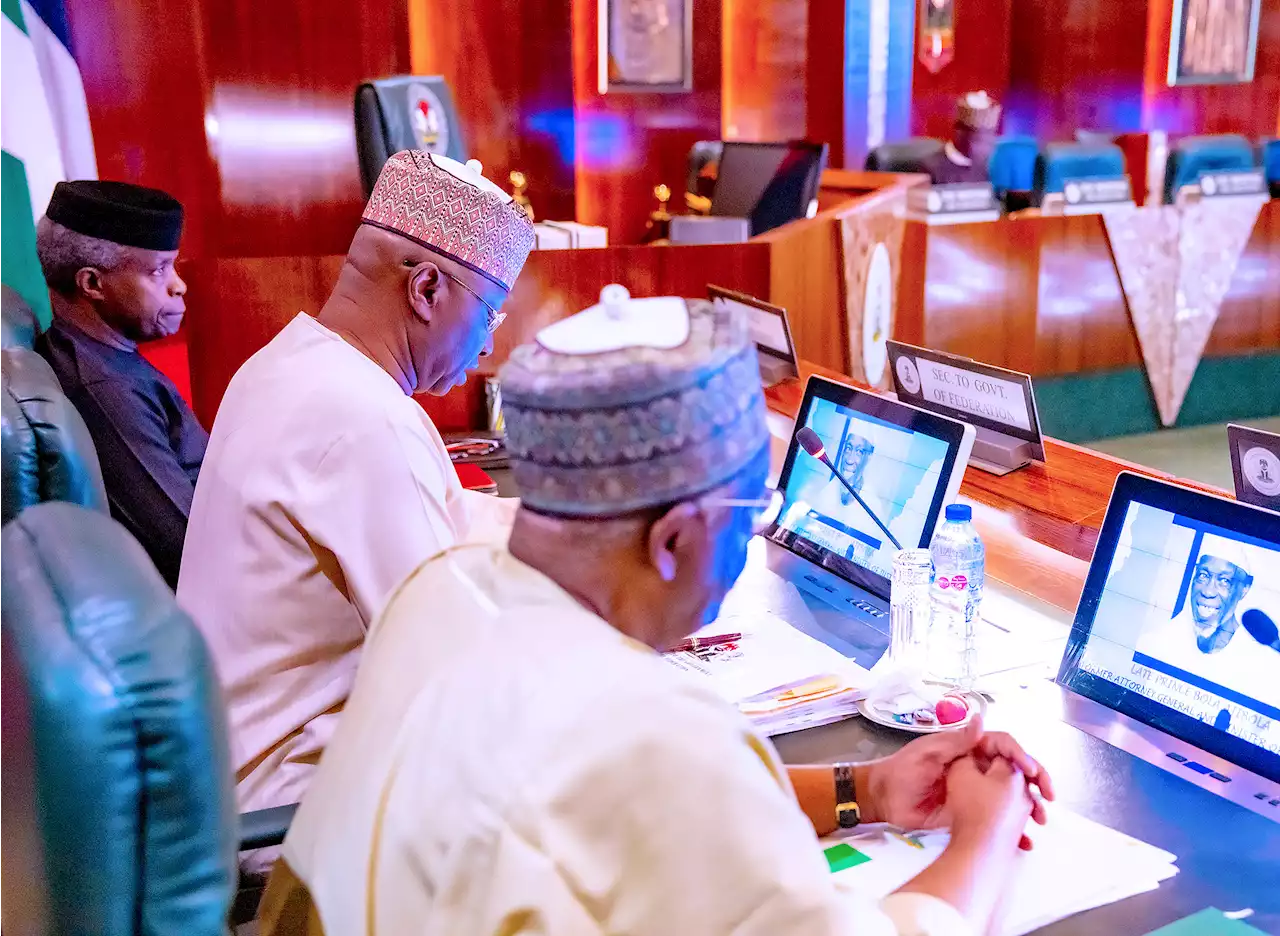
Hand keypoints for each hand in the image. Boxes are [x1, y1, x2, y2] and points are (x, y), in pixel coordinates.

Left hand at [860, 715, 1052, 847]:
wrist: (885, 800)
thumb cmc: (902, 770)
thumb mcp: (928, 753)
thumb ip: (956, 741)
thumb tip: (981, 719)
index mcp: (968, 748)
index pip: (1003, 747)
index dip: (1021, 756)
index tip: (1033, 771)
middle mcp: (978, 768)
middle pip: (1015, 772)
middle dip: (1036, 782)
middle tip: (1049, 796)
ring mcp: (977, 792)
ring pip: (1012, 797)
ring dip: (1029, 807)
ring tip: (1040, 821)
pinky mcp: (972, 813)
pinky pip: (998, 820)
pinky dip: (1013, 830)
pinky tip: (1025, 841)